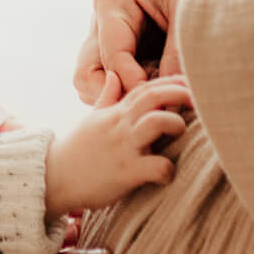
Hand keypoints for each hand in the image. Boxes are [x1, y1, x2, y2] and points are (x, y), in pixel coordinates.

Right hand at [45, 75, 193, 215]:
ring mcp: (123, 147)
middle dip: (180, 93)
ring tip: (181, 134)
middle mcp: (120, 125)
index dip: (170, 82)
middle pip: (155, 96)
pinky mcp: (125, 172)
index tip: (190, 83)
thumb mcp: (91, 120)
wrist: (52, 178)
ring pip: (156, 122)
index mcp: (115, 112)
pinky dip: (168, 170)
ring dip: (175, 125)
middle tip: (201, 100)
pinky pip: (155, 167)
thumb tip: (113, 75)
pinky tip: (168, 175)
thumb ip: (106, 97)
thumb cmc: (76, 151)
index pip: (145, 87)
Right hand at [73, 0, 235, 99]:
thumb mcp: (188, 12)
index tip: (164, 103)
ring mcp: (111, 34)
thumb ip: (177, 55)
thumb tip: (173, 103)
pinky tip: (166, 92)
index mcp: (111, 1)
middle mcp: (103, 19)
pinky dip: (135, 91)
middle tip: (152, 108)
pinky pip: (119, 78)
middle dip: (114, 96)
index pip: (111, 58)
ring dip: (123, 96)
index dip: (134, 86)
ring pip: (97, 80)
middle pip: (87, 74)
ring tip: (163, 99)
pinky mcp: (127, 45)